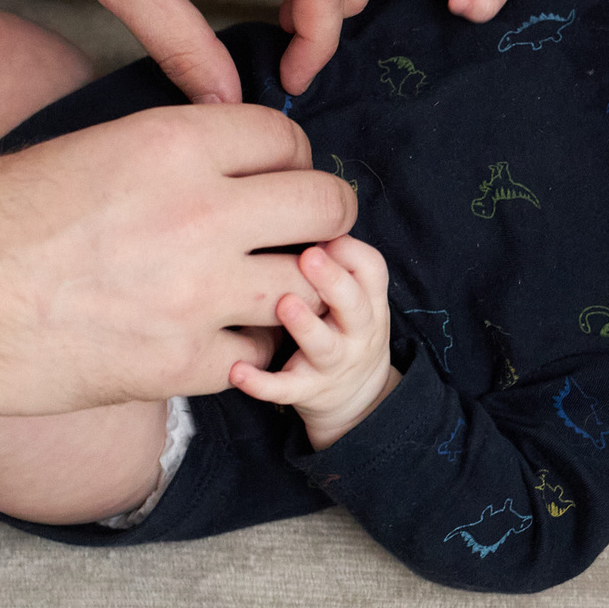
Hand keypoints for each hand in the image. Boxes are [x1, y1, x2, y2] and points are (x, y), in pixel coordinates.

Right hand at [0, 103, 355, 420]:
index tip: (274, 175)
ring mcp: (198, 294)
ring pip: (308, 285)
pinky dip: (246, 350)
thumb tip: (210, 161)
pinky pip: (258, 356)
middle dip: (321, 215)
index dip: (287, 157)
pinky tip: (219, 340)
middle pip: (325, 204)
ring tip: (269, 288)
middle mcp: (200, 213)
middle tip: (299, 230)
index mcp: (171, 145)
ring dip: (295, 286)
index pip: (284, 137)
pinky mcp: (181, 363)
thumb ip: (159, 154)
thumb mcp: (79, 151)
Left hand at [229, 235, 399, 445]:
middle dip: (333, 280)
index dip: (349, 251)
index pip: (371, 269)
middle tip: (308, 255)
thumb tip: (293, 210)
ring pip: (323, 346)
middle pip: (355, 305)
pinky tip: (237, 369)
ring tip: (283, 304)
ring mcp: (334, 363)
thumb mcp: (354, 292)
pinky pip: (286, 389)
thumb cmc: (342, 326)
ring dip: (305, 325)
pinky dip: (262, 383)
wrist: (357, 397)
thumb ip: (332, 257)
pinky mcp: (308, 391)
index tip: (320, 230)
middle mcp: (357, 330)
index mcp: (368, 299)